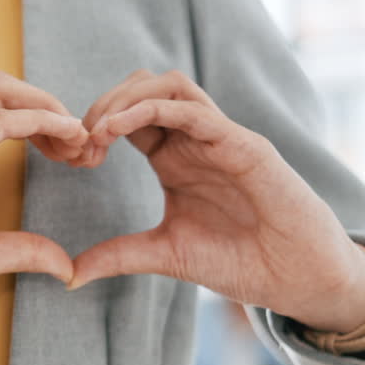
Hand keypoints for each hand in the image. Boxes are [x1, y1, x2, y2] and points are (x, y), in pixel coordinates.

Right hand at [0, 71, 88, 336]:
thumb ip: (18, 250)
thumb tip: (64, 263)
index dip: (41, 124)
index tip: (73, 154)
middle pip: (0, 88)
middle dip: (48, 103)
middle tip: (83, 140)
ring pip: (0, 90)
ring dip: (48, 108)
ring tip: (80, 138)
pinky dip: (40, 121)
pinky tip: (67, 137)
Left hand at [67, 70, 364, 333]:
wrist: (296, 279)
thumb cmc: (241, 261)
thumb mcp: (165, 255)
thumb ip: (118, 256)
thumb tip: (68, 274)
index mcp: (173, 157)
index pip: (127, 115)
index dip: (94, 126)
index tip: (73, 158)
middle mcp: (194, 139)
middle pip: (142, 87)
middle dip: (103, 104)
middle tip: (79, 141)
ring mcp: (220, 137)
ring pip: (168, 85)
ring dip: (124, 98)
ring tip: (97, 131)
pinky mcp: (243, 145)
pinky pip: (194, 110)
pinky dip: (150, 110)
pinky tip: (118, 129)